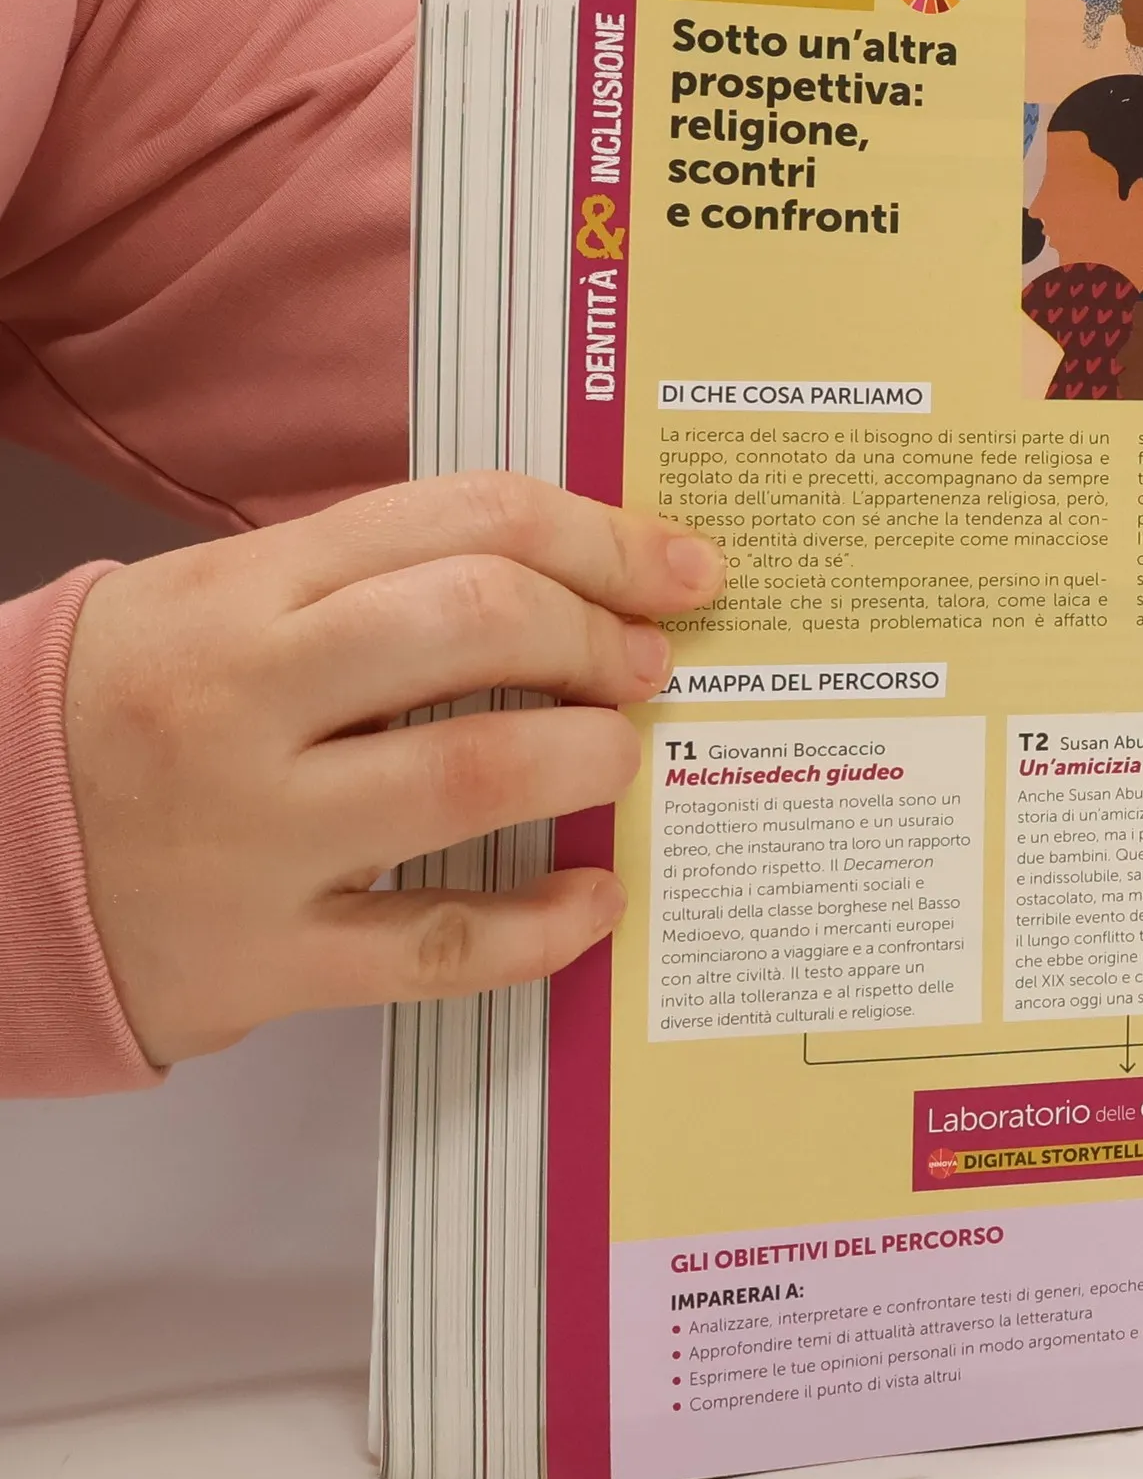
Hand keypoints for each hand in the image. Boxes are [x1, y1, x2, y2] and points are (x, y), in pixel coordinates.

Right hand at [64, 471, 724, 1068]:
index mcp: (244, 587)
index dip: (601, 539)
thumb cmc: (127, 710)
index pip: (464, 521)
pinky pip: (441, 945)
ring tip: (615, 757)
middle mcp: (247, 698)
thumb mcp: (221, 599)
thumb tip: (569, 580)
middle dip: (599, 639)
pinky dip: (546, 926)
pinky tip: (596, 897)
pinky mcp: (269, 957)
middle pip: (480, 624)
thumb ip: (374, 579)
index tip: (678, 569)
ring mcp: (257, 834)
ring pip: (475, 772)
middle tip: (645, 666)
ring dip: (588, 759)